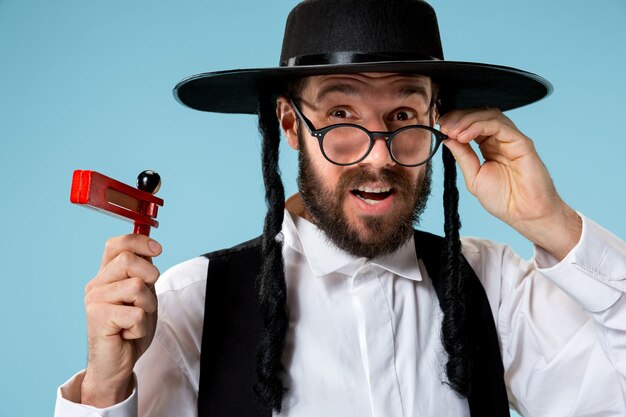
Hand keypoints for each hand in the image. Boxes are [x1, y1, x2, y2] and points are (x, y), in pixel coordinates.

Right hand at [81, 234, 161, 406]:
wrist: (117, 363)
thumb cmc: (130, 328)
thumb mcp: (142, 295)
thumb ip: (143, 273)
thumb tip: (152, 248)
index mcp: (106, 275)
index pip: (117, 244)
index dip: (139, 241)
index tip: (158, 250)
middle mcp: (96, 284)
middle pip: (128, 260)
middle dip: (149, 277)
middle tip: (146, 299)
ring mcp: (95, 301)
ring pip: (136, 286)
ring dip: (147, 306)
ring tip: (136, 318)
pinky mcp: (98, 319)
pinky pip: (136, 314)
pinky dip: (141, 326)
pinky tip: (129, 332)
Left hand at [439, 108, 580, 259]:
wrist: (524, 214)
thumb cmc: (504, 200)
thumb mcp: (473, 176)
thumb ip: (462, 156)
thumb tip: (447, 139)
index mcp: (489, 146)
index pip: (471, 125)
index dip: (455, 122)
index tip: (440, 126)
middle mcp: (500, 140)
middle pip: (479, 115)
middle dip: (458, 118)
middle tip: (444, 125)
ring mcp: (511, 140)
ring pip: (489, 116)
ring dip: (467, 120)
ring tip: (452, 131)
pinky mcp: (521, 142)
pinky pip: (499, 126)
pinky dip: (479, 126)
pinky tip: (465, 135)